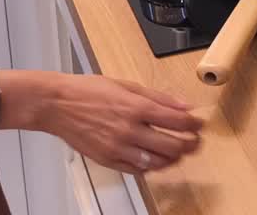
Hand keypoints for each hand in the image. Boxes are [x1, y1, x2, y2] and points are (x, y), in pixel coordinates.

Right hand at [39, 74, 203, 174]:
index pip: (177, 121)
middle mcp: (129, 130)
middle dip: (190, 145)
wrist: (57, 105)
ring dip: (173, 158)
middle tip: (194, 141)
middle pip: (172, 146)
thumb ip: (159, 97)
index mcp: (136, 107)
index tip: (199, 125)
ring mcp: (118, 148)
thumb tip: (184, 105)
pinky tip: (155, 159)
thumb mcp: (127, 85)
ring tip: (178, 152)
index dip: (194, 125)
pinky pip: (138, 170)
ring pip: (158, 162)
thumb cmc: (88, 91)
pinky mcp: (108, 160)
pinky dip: (151, 167)